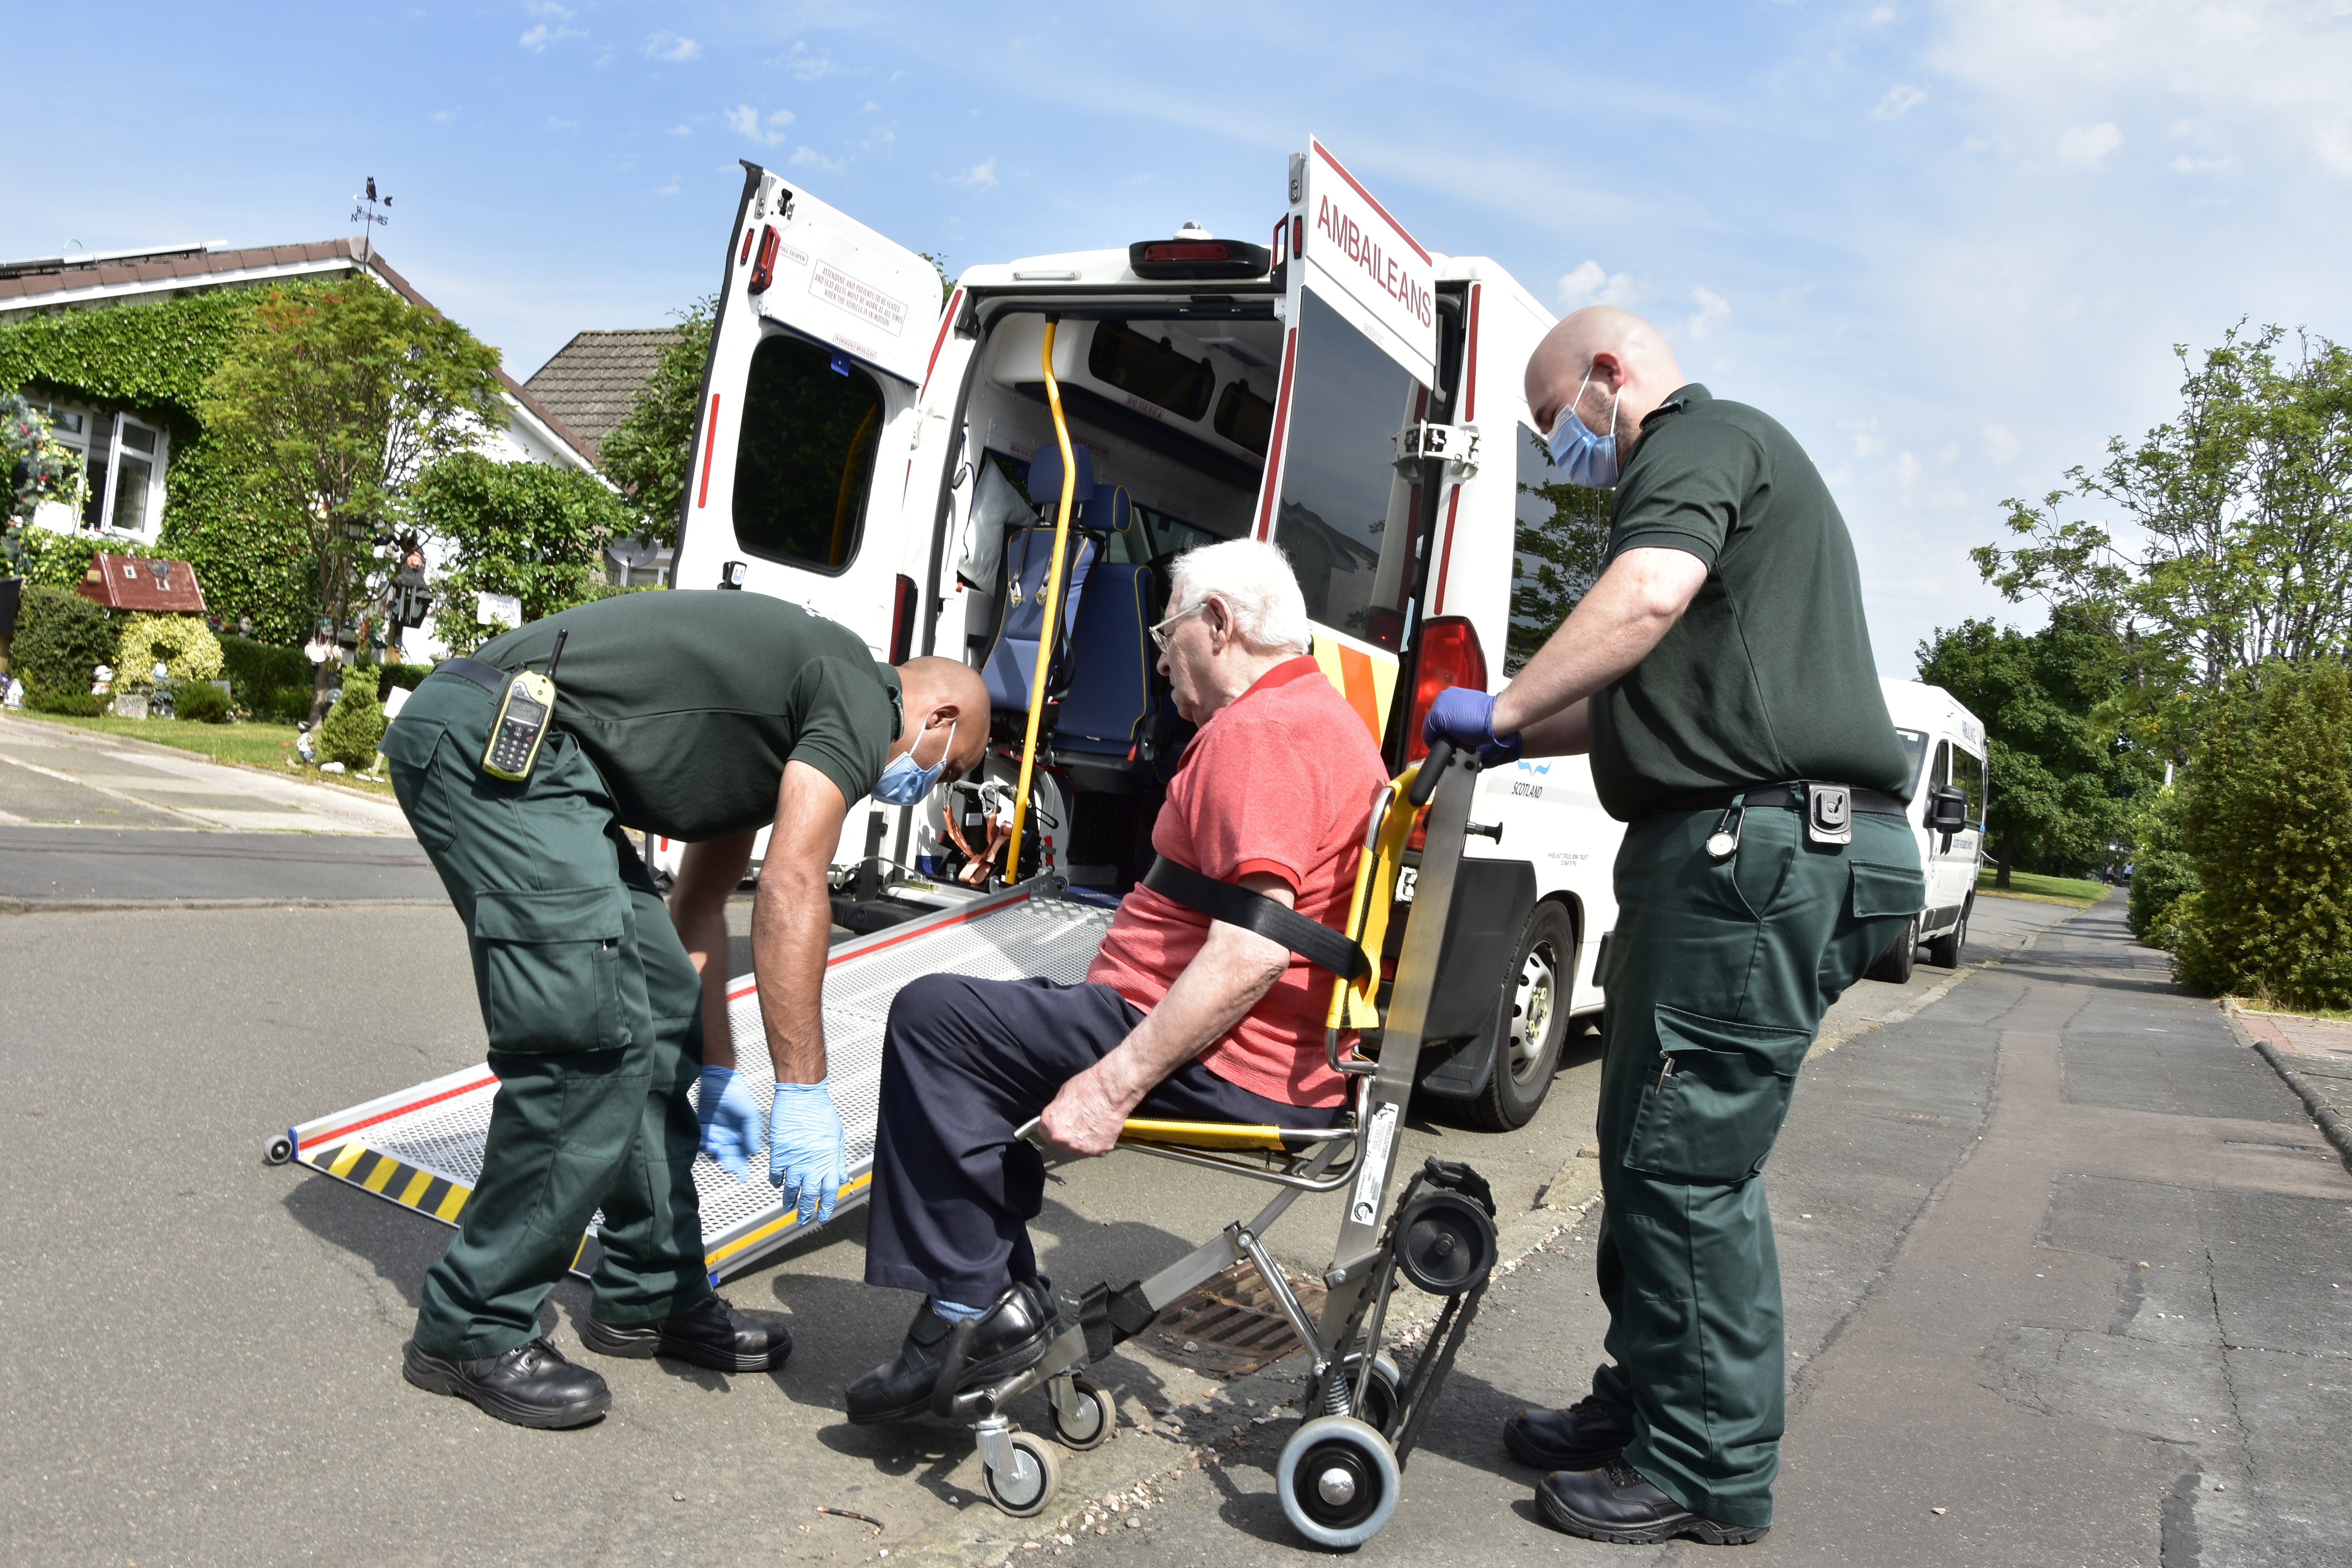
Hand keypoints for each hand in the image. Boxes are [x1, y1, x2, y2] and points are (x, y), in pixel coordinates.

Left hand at [696, 1065, 762, 1180]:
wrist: (719, 1080)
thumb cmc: (738, 1094)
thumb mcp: (750, 1115)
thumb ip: (752, 1134)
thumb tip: (754, 1153)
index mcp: (743, 1134)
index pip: (744, 1155)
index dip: (743, 1166)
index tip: (742, 1176)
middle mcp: (730, 1135)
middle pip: (729, 1155)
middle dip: (729, 1162)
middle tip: (727, 1166)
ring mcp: (717, 1132)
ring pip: (716, 1151)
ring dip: (716, 1154)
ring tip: (717, 1149)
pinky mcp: (704, 1127)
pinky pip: (703, 1142)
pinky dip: (704, 1146)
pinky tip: (708, 1144)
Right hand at [767, 1080, 848, 1223]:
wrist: (801, 1097)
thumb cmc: (821, 1112)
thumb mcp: (837, 1137)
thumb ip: (838, 1159)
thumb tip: (841, 1177)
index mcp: (828, 1161)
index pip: (829, 1192)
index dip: (825, 1207)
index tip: (822, 1217)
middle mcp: (811, 1164)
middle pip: (809, 1195)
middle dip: (805, 1211)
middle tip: (802, 1221)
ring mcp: (794, 1160)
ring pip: (791, 1188)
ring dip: (789, 1200)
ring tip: (788, 1208)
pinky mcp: (778, 1154)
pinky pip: (775, 1174)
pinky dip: (776, 1182)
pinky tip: (777, 1185)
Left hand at [1038, 1067, 1130, 1158]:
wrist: (1111, 1089)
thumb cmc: (1089, 1087)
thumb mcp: (1061, 1095)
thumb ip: (1056, 1114)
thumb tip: (1058, 1119)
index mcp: (1049, 1125)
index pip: (1046, 1137)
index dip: (1056, 1131)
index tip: (1063, 1128)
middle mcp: (1062, 1140)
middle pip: (1063, 1146)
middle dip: (1070, 1138)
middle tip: (1081, 1124)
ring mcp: (1081, 1147)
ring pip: (1079, 1149)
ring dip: (1084, 1141)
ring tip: (1092, 1125)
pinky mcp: (1098, 1150)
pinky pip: (1096, 1149)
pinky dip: (1099, 1141)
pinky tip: (1101, 1128)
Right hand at [1423, 685, 1519, 759]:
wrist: (1497, 716)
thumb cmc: (1482, 728)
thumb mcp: (1459, 742)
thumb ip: (1445, 740)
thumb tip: (1445, 739)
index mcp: (1437, 714)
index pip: (1427, 732)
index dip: (1433, 742)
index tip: (1440, 746)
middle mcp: (1440, 701)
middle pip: (1433, 721)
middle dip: (1440, 731)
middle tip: (1450, 739)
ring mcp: (1449, 694)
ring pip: (1440, 711)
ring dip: (1446, 721)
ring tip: (1458, 729)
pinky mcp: (1458, 691)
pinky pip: (1450, 704)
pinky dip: (1453, 712)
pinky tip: (1463, 719)